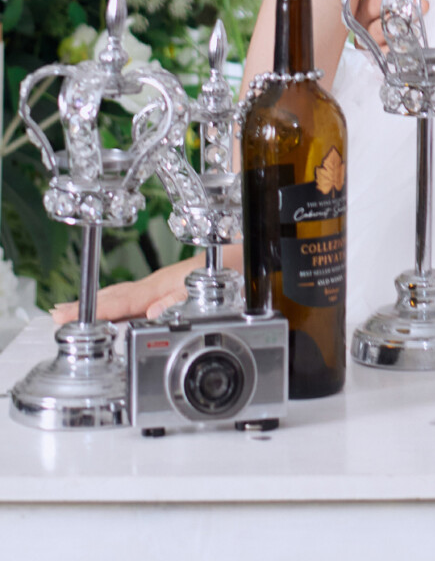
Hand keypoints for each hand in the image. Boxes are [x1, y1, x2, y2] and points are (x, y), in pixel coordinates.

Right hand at [52, 252, 233, 326]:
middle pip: (113, 296)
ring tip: (69, 313)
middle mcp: (156, 284)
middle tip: (56, 316)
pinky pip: (130, 298)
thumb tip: (151, 313)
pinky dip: (112, 304)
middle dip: (84, 306)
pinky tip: (106, 312)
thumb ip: (179, 301)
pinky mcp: (164, 289)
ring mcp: (158, 286)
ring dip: (95, 304)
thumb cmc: (225, 272)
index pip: (119, 301)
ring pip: (120, 296)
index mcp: (161, 285)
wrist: (241, 257)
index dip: (92, 310)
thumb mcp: (206, 290)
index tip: (66, 316)